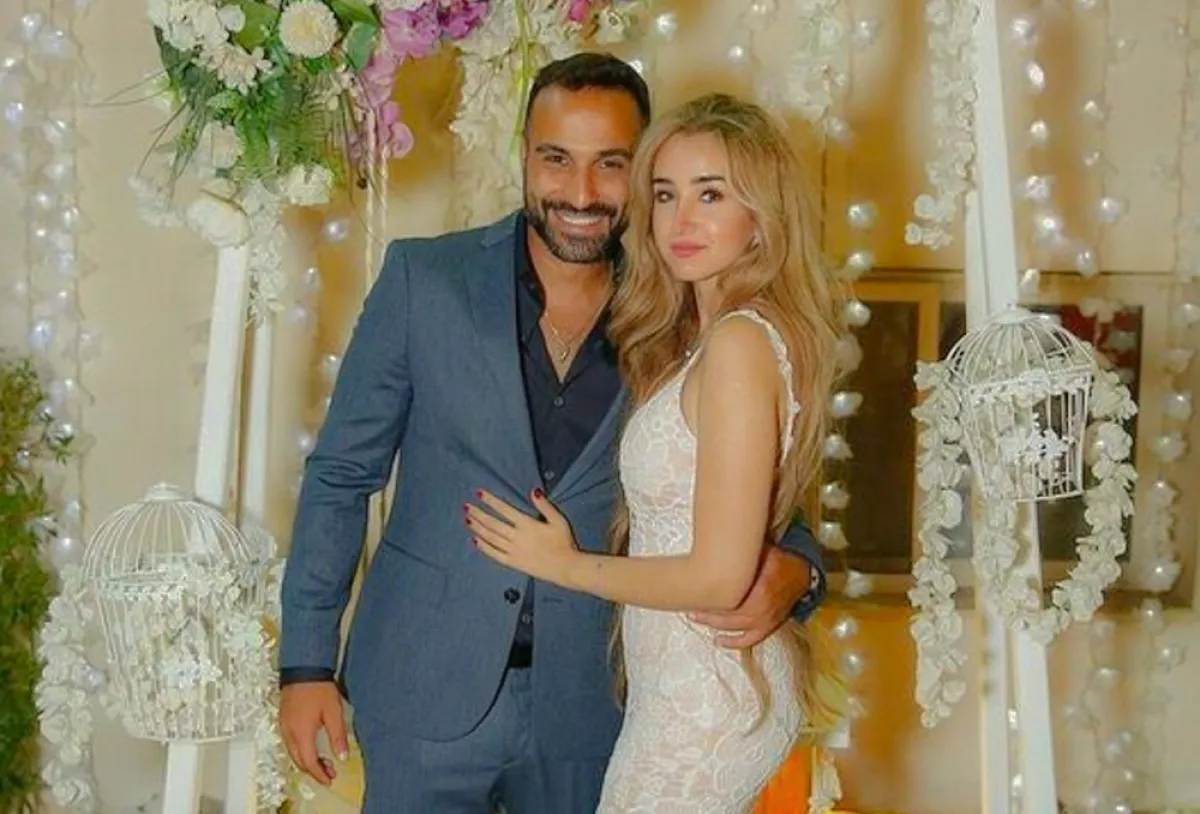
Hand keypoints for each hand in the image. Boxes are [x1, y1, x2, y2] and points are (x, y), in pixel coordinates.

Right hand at [280, 681, 348, 785]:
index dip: (319, 774)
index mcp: (302, 733)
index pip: (309, 762)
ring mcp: (284, 726)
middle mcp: (289, 733)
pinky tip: (311, 747)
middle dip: (314, 770)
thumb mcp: (334, 713)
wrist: (303, 669)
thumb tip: (342, 756)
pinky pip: (289, 743)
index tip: (329, 779)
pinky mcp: (284, 719)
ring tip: (323, 761)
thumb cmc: (318, 688)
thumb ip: (337, 736)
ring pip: (293, 753)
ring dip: (307, 761)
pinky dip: (300, 750)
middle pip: (299, 761)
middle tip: (329, 772)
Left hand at [467, 488, 581, 585]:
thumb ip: (545, 506)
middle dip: (479, 514)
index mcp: (527, 525)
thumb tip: (533, 491)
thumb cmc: (564, 542)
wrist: (566, 567)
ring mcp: (513, 551)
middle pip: (493, 523)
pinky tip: (476, 541)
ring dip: (478, 528)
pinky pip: (495, 554)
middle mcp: (517, 537)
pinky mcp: (513, 562)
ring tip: (468, 520)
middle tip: (466, 506)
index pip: (504, 509)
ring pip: (491, 538)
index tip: (479, 493)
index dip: (491, 501)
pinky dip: (484, 547)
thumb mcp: (558, 520)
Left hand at [689, 546, 810, 647]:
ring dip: (712, 623)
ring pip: (733, 626)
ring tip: (695, 617)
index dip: (709, 595)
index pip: (728, 596)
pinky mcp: (768, 627)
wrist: (801, 574)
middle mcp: (760, 607)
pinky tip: (719, 641)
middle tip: (689, 604)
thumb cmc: (780, 561)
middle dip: (705, 610)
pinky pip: (749, 640)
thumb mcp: (762, 551)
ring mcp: (764, 619)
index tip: (694, 591)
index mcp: (759, 588)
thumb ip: (743, 555)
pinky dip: (734, 642)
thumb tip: (717, 546)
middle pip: (726, 613)